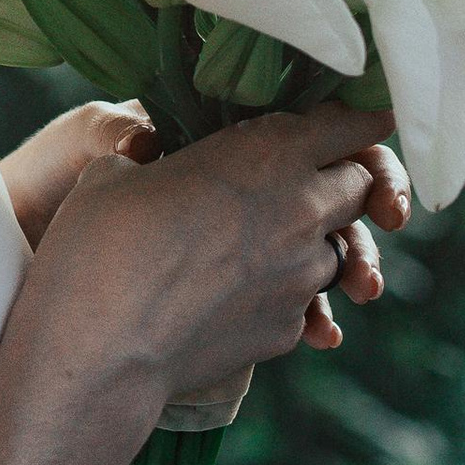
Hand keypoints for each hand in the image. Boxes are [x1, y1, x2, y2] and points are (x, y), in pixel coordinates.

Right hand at [24, 100, 408, 429]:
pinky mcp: (287, 329)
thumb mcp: (117, 173)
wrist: (102, 349)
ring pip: (337, 250)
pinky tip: (237, 299)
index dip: (358, 117)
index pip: (348, 124)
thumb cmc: (98, 245)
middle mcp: (301, 210)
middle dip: (340, 180)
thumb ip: (156, 159)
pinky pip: (302, 304)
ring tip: (262, 247)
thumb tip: (147, 163)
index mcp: (268, 153)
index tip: (365, 115)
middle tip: (306, 179)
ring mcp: (300, 276)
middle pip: (358, 187)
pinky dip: (282, 296)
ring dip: (313, 242)